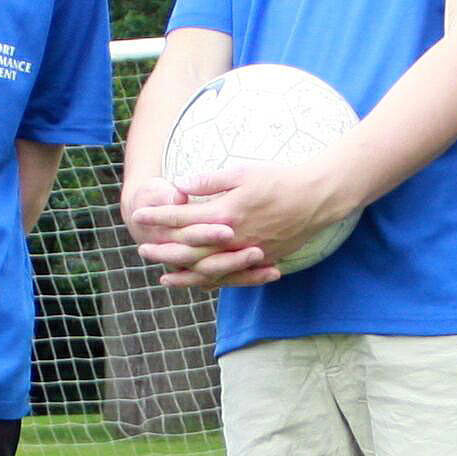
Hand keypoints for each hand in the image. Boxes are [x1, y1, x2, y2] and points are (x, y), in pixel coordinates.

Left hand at [123, 169, 277, 288]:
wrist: (317, 197)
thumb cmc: (279, 179)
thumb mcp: (242, 172)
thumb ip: (209, 181)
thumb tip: (179, 185)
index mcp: (226, 213)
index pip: (183, 218)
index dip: (158, 217)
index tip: (139, 215)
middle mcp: (234, 238)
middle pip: (190, 251)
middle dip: (163, 250)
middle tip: (142, 250)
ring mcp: (248, 252)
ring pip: (209, 271)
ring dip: (184, 274)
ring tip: (164, 275)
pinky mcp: (261, 259)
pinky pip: (231, 277)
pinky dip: (212, 282)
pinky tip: (200, 283)